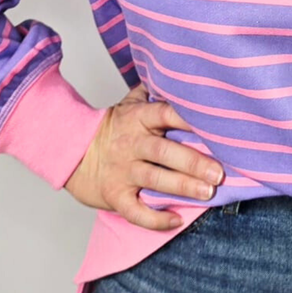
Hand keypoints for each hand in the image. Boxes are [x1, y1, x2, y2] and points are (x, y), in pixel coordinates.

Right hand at [64, 82, 224, 228]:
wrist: (72, 152)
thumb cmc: (112, 128)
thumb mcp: (129, 104)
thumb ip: (152, 92)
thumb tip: (176, 72)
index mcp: (138, 119)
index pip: (165, 114)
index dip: (188, 119)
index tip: (214, 125)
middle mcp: (132, 144)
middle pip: (164, 151)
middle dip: (193, 162)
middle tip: (218, 173)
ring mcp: (123, 171)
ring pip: (155, 179)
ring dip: (182, 187)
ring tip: (207, 192)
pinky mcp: (115, 195)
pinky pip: (135, 211)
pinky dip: (155, 219)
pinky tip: (176, 220)